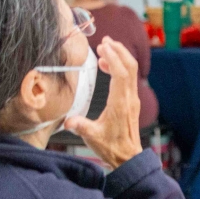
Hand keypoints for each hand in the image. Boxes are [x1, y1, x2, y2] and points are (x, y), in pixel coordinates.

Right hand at [65, 37, 142, 168]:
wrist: (128, 158)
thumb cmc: (111, 148)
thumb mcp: (92, 137)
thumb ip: (80, 127)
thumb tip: (67, 121)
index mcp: (120, 103)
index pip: (120, 73)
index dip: (113, 57)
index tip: (103, 46)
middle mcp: (129, 99)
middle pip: (130, 66)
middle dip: (119, 50)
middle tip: (105, 40)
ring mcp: (132, 100)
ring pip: (131, 71)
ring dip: (120, 57)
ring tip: (106, 49)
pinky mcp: (131, 102)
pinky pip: (128, 79)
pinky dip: (120, 68)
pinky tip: (108, 67)